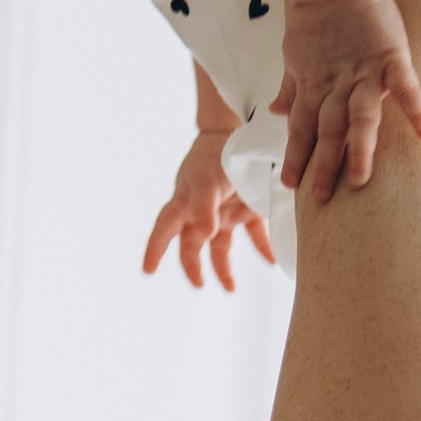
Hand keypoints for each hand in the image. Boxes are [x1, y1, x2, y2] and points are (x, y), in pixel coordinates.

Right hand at [143, 130, 278, 290]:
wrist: (239, 130)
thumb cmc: (214, 155)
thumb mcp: (206, 180)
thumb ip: (204, 207)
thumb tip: (204, 236)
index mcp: (184, 203)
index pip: (164, 229)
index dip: (154, 249)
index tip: (148, 270)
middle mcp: (201, 211)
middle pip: (192, 245)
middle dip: (194, 267)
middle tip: (200, 285)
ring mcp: (224, 211)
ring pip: (220, 247)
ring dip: (225, 269)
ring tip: (230, 289)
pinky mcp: (247, 208)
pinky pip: (254, 234)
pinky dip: (264, 248)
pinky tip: (272, 261)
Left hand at [274, 0, 420, 204]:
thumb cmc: (314, 18)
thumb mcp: (294, 55)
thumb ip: (291, 87)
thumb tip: (276, 112)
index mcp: (313, 87)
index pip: (301, 129)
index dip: (296, 156)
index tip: (290, 186)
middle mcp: (335, 86)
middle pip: (327, 131)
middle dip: (323, 164)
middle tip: (320, 198)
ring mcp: (363, 73)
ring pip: (360, 117)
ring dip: (358, 148)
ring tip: (359, 179)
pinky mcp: (389, 56)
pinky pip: (405, 87)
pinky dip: (415, 109)